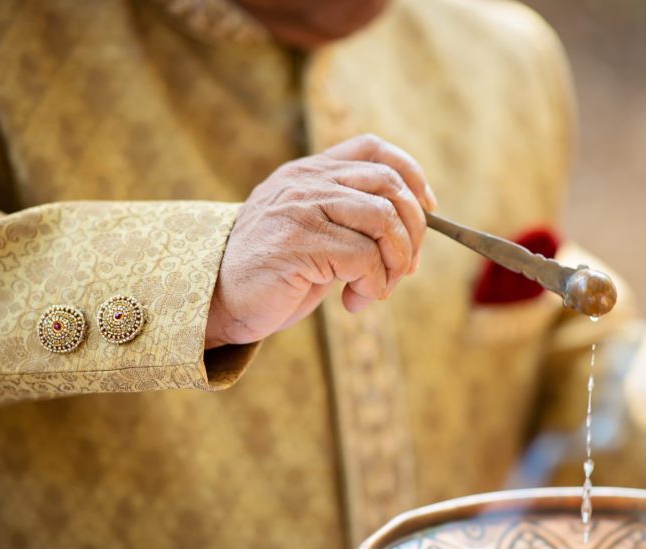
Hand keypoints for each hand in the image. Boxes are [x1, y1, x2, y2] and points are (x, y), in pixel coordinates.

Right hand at [206, 134, 436, 347]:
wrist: (218, 299)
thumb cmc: (273, 274)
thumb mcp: (312, 233)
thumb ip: (349, 221)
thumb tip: (412, 240)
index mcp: (310, 173)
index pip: (373, 149)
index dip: (411, 173)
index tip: (428, 208)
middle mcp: (306, 182)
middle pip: (389, 185)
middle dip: (413, 231)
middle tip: (405, 268)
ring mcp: (302, 208)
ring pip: (383, 219)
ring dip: (394, 263)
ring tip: (377, 289)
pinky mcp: (300, 242)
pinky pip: (364, 258)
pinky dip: (373, 285)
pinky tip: (354, 302)